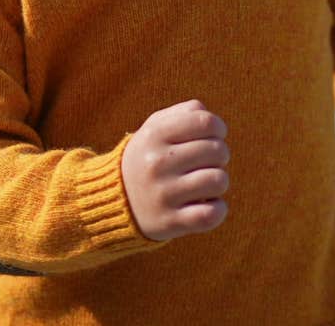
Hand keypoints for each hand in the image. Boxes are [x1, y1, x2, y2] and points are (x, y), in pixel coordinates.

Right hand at [121, 99, 229, 240]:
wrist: (114, 201)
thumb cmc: (149, 157)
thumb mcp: (155, 126)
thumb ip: (186, 112)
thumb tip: (214, 122)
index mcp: (154, 135)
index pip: (206, 122)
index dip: (218, 128)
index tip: (214, 136)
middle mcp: (157, 163)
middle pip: (217, 150)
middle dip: (220, 155)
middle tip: (206, 162)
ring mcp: (163, 194)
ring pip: (218, 180)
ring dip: (219, 181)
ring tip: (206, 183)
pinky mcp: (169, 222)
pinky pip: (211, 214)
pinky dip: (218, 209)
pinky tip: (208, 204)